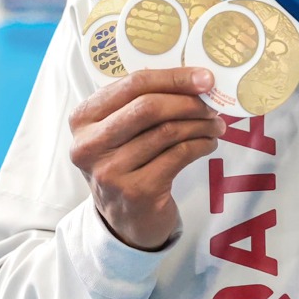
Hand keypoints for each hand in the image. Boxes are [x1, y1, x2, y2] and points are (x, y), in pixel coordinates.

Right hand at [69, 67, 225, 249]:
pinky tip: (208, 143)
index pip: (132, 84)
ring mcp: (110, 170)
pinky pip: (178, 155)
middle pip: (148, 107)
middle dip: (188, 102)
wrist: (126, 220)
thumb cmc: (129, 162)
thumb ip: (145, 102)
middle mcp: (89, 144)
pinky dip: (200, 145)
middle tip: (213, 104)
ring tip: (215, 124)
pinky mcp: (135, 191)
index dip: (174, 78)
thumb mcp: (122, 130)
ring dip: (200, 124)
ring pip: (167, 131)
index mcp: (83, 118)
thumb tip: (197, 79)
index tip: (205, 77)